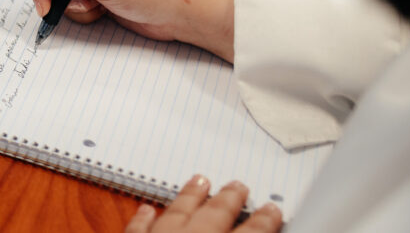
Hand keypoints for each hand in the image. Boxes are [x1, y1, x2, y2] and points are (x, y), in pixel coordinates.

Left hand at [125, 176, 281, 232]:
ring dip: (189, 197)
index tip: (272, 209)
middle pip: (214, 216)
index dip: (263, 222)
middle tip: (238, 184)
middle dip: (228, 199)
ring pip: (176, 214)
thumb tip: (260, 230)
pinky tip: (147, 208)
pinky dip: (143, 219)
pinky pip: (137, 230)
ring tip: (199, 180)